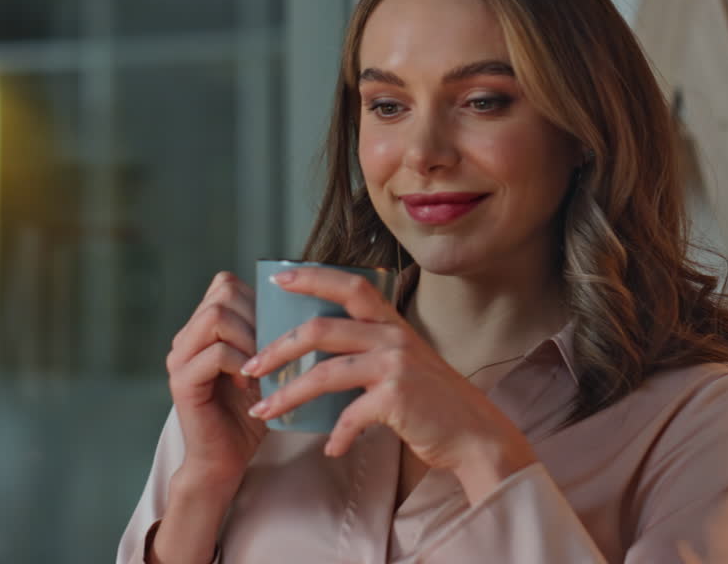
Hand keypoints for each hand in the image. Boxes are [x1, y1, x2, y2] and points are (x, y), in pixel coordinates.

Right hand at [165, 271, 267, 490]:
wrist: (225, 460)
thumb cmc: (250, 413)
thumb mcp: (264, 365)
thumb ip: (267, 333)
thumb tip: (301, 302)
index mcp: (201, 329)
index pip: (225, 283)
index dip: (256, 298)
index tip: (274, 329)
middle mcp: (185, 338)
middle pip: (222, 292)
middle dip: (256, 316)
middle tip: (269, 348)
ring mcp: (180, 358)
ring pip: (216, 317)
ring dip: (249, 337)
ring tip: (260, 365)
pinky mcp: (182, 382)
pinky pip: (216, 352)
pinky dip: (240, 364)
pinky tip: (249, 384)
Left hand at [240, 267, 536, 499]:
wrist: (476, 434)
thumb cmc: (435, 402)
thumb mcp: (405, 362)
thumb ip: (371, 350)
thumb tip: (320, 353)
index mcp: (393, 324)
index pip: (350, 285)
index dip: (313, 278)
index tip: (278, 280)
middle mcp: (393, 337)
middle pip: (321, 328)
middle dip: (279, 347)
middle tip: (251, 366)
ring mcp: (395, 366)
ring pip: (325, 373)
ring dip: (288, 394)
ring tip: (264, 411)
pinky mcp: (396, 398)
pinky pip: (350, 416)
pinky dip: (336, 436)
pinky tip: (331, 449)